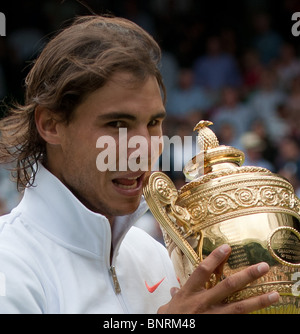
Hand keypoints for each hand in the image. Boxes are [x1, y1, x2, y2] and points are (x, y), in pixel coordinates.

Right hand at [158, 244, 279, 313]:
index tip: (227, 247)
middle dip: (247, 275)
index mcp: (189, 293)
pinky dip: (248, 317)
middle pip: (227, 286)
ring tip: (274, 294)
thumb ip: (174, 297)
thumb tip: (174, 291)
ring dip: (258, 300)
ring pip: (238, 307)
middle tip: (263, 267)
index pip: (203, 271)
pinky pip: (235, 321)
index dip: (215, 258)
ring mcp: (212, 317)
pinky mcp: (217, 327)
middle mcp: (202, 303)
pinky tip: (262, 313)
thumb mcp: (168, 308)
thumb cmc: (170, 321)